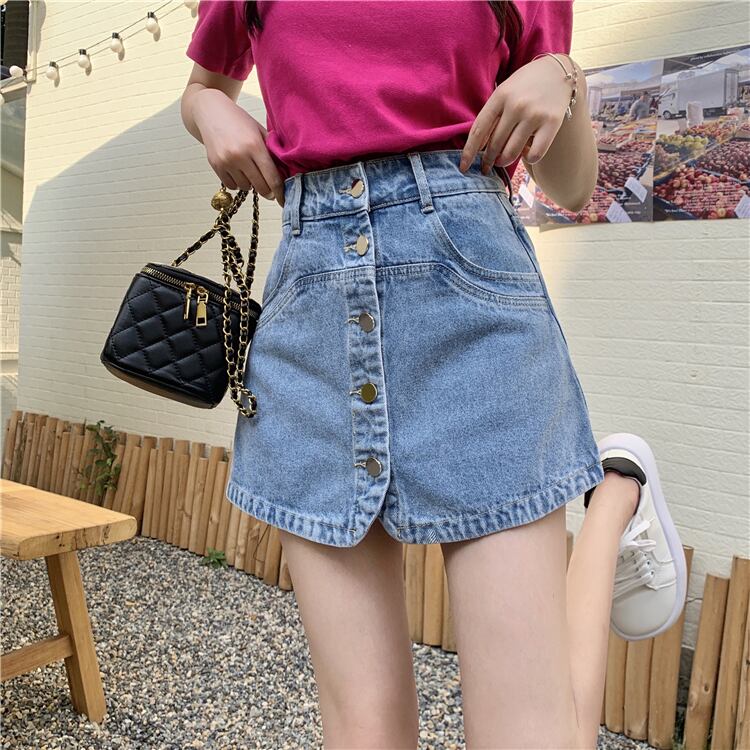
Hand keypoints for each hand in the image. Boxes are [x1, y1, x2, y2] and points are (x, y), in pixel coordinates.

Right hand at [192, 87, 284, 206]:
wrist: (211, 112)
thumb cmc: (239, 121)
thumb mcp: (260, 131)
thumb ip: (272, 152)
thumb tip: (285, 175)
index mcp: (255, 146)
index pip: (272, 178)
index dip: (280, 192)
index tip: (283, 200)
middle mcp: (240, 155)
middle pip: (261, 187)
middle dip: (268, 191)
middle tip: (270, 188)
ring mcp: (226, 162)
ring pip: (246, 187)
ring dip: (251, 184)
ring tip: (250, 170)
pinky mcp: (215, 166)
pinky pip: (232, 186)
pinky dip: (237, 183)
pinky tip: (238, 170)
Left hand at [460, 54, 575, 174]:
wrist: (559, 71)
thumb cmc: (525, 85)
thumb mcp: (505, 91)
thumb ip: (493, 115)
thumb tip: (479, 147)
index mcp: (500, 95)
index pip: (478, 130)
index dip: (469, 152)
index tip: (463, 167)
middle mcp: (516, 105)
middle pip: (494, 145)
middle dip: (487, 160)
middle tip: (486, 166)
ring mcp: (535, 115)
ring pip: (511, 153)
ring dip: (504, 162)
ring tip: (502, 161)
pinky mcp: (552, 123)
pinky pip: (534, 154)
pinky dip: (527, 158)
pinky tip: (526, 152)